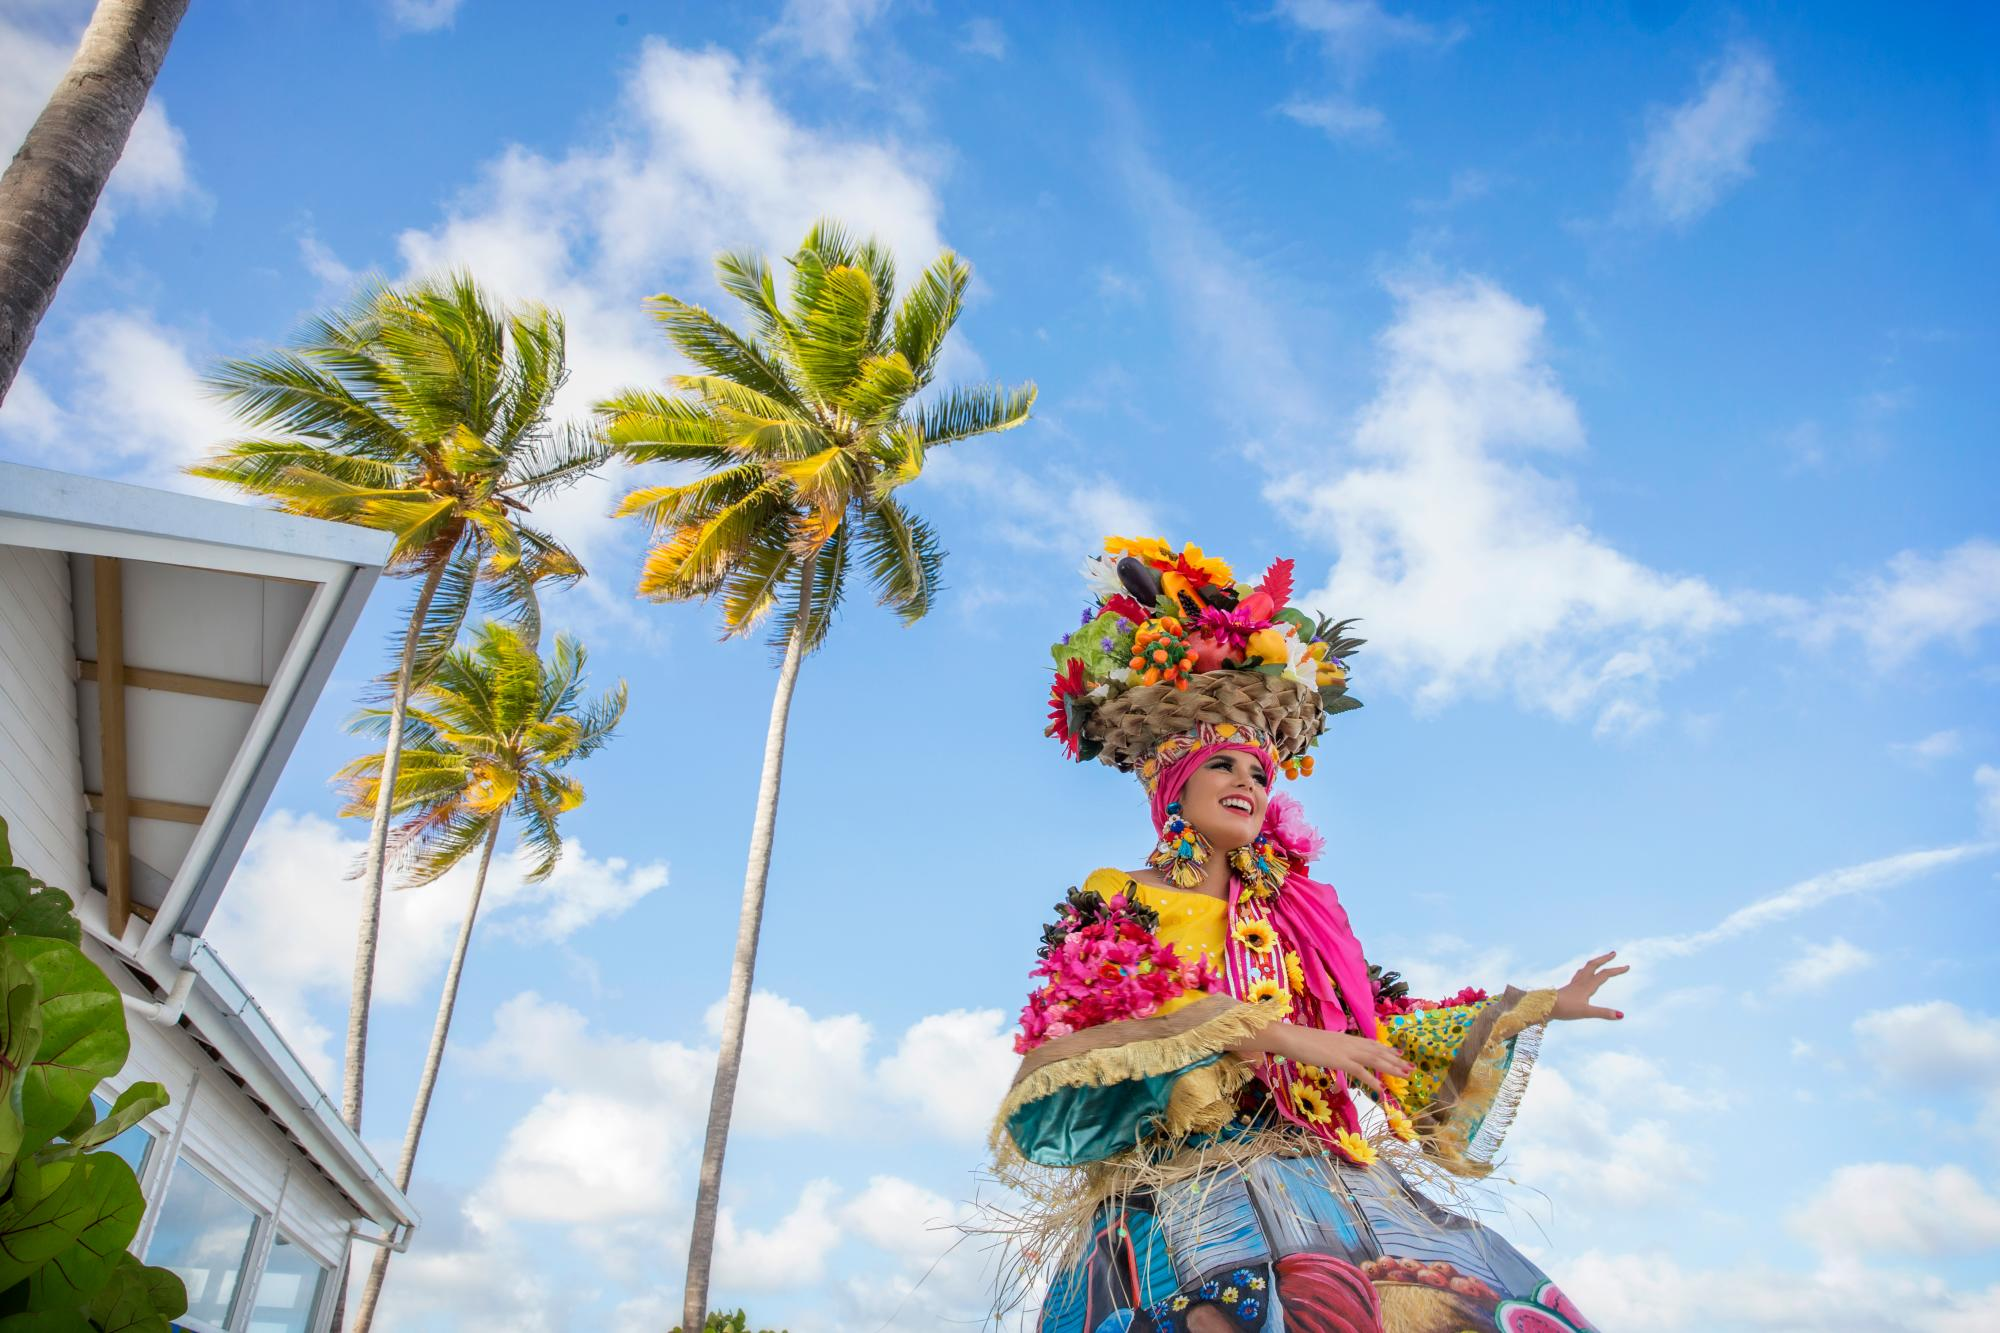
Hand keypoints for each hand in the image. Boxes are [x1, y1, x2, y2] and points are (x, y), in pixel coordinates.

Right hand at [1238, 1024, 1413, 1096]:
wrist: (1290, 1038)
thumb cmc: (1300, 1041)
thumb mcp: (1321, 1044)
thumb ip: (1332, 1048)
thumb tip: (1336, 1053)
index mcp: (1345, 1038)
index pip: (1371, 1043)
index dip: (1386, 1049)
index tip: (1398, 1054)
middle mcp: (1350, 1042)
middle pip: (1378, 1051)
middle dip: (1396, 1060)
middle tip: (1410, 1068)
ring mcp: (1346, 1051)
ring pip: (1375, 1060)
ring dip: (1392, 1068)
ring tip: (1405, 1076)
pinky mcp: (1341, 1061)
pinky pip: (1361, 1072)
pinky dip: (1373, 1081)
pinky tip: (1382, 1090)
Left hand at [1554, 951, 1628, 1020]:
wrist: (1544, 1006)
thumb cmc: (1565, 1009)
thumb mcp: (1586, 1012)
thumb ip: (1603, 1013)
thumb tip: (1621, 1015)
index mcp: (1587, 986)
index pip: (1605, 974)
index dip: (1616, 970)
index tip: (1628, 966)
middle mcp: (1581, 982)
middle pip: (1594, 965)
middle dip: (1604, 958)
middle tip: (1613, 953)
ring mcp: (1574, 984)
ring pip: (1586, 968)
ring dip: (1595, 963)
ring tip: (1600, 961)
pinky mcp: (1568, 988)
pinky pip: (1579, 975)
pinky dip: (1585, 971)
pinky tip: (1583, 974)